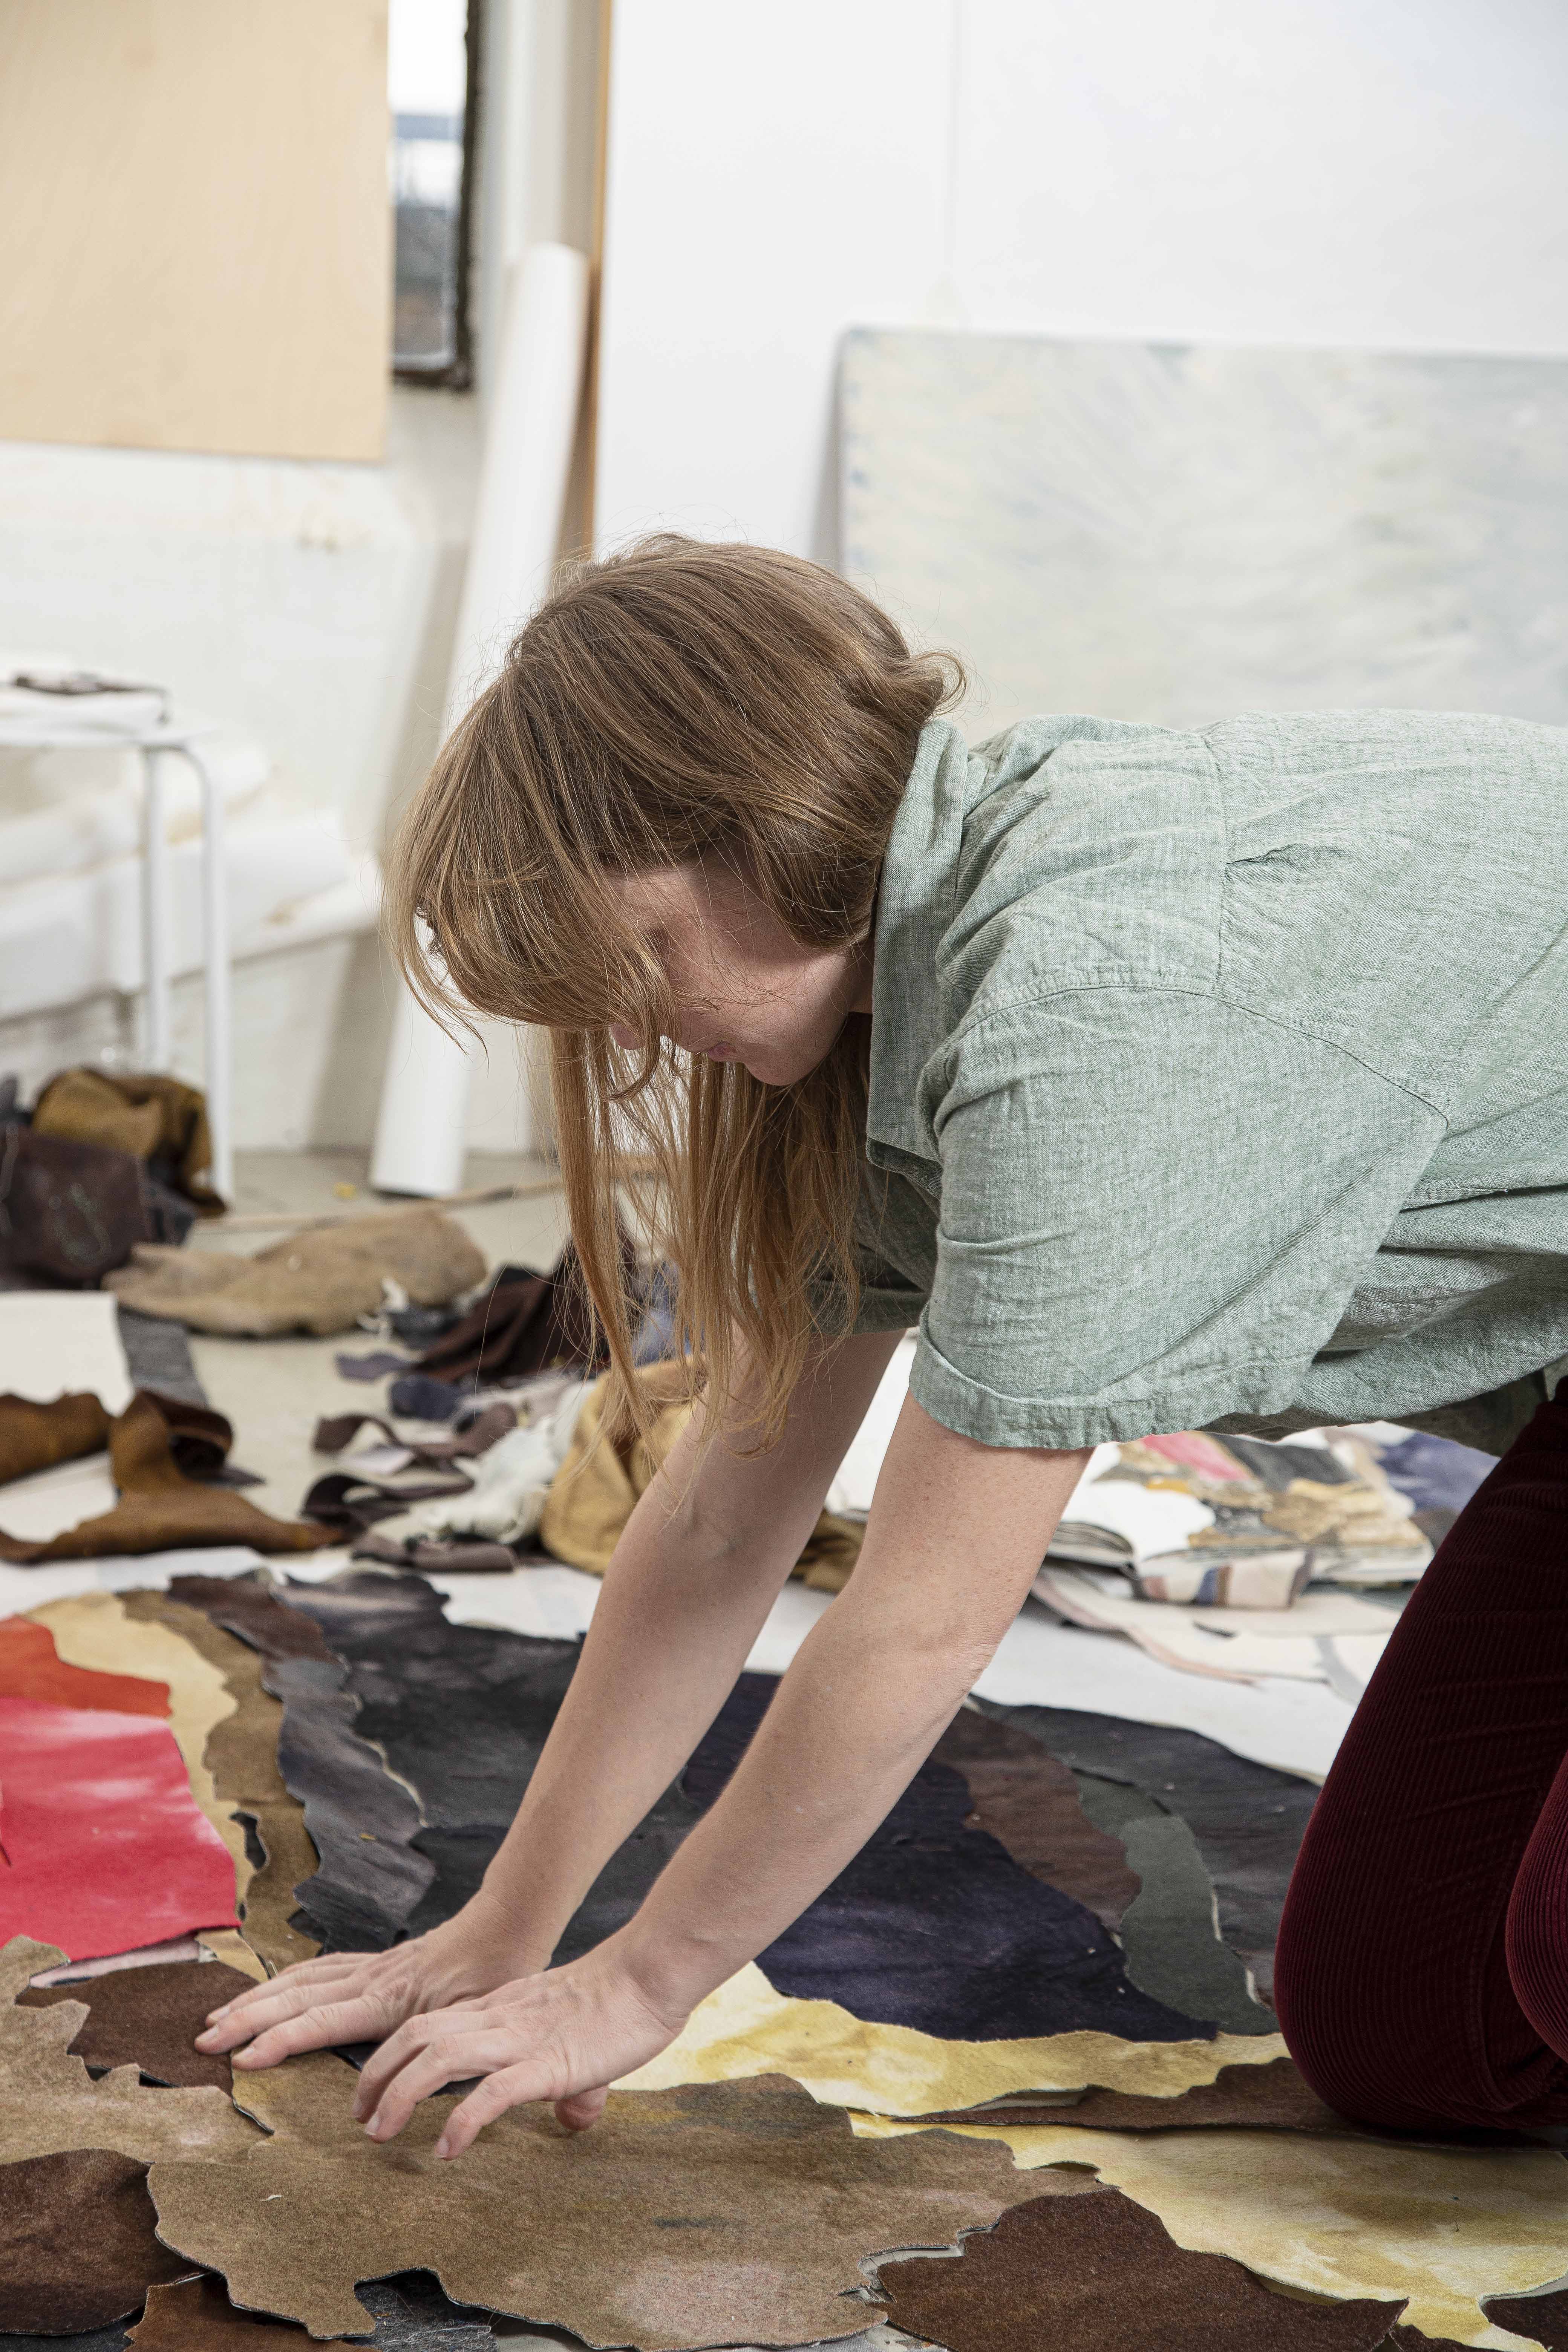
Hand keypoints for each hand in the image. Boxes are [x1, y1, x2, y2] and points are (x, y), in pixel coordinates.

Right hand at [195, 1893, 543, 2080]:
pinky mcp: (376, 1962)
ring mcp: (371, 1967)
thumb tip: (409, 2095)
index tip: (241, 2058)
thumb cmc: (493, 1977)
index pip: (320, 2020)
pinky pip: (319, 1967)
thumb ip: (438, 2057)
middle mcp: (370, 1979)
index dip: (279, 2040)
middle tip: (202, 2040)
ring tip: (218, 2015)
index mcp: (388, 1999)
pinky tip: (272, 1990)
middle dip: (246, 2018)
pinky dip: (286, 1979)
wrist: (507, 1926)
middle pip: (295, 1997)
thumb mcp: (471, 2023)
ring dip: (257, 1997)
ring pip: (300, 1978)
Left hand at [349, 1936, 688, 2158]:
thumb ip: (563, 2074)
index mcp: (499, 2009)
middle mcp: (499, 2019)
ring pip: (441, 2056)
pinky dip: (463, 2118)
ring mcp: (522, 2040)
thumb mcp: (571, 2036)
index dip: (388, 2056)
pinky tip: (447, 2148)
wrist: (648, 1976)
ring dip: (401, 2093)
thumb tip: (574, 2119)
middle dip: (377, 2075)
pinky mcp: (550, 2063)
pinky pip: (495, 2090)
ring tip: (380, 2133)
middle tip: (360, 2120)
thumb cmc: (616, 2004)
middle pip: (418, 2034)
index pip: (426, 2024)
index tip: (369, 2094)